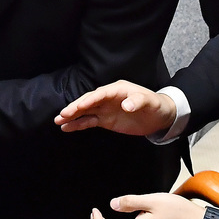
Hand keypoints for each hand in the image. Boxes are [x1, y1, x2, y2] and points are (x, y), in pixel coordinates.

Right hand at [54, 81, 176, 135]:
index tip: (78, 106)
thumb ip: (138, 101)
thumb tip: (126, 105)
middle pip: (88, 102)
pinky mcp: (105, 120)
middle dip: (75, 108)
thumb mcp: (150, 102)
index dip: (89, 100)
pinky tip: (67, 127)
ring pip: (85, 112)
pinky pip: (89, 122)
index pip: (100, 94)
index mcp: (117, 90)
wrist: (160, 117)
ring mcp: (105, 109)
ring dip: (72, 116)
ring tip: (58, 121)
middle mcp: (108, 98)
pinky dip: (78, 124)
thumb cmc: (155, 105)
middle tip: (63, 114)